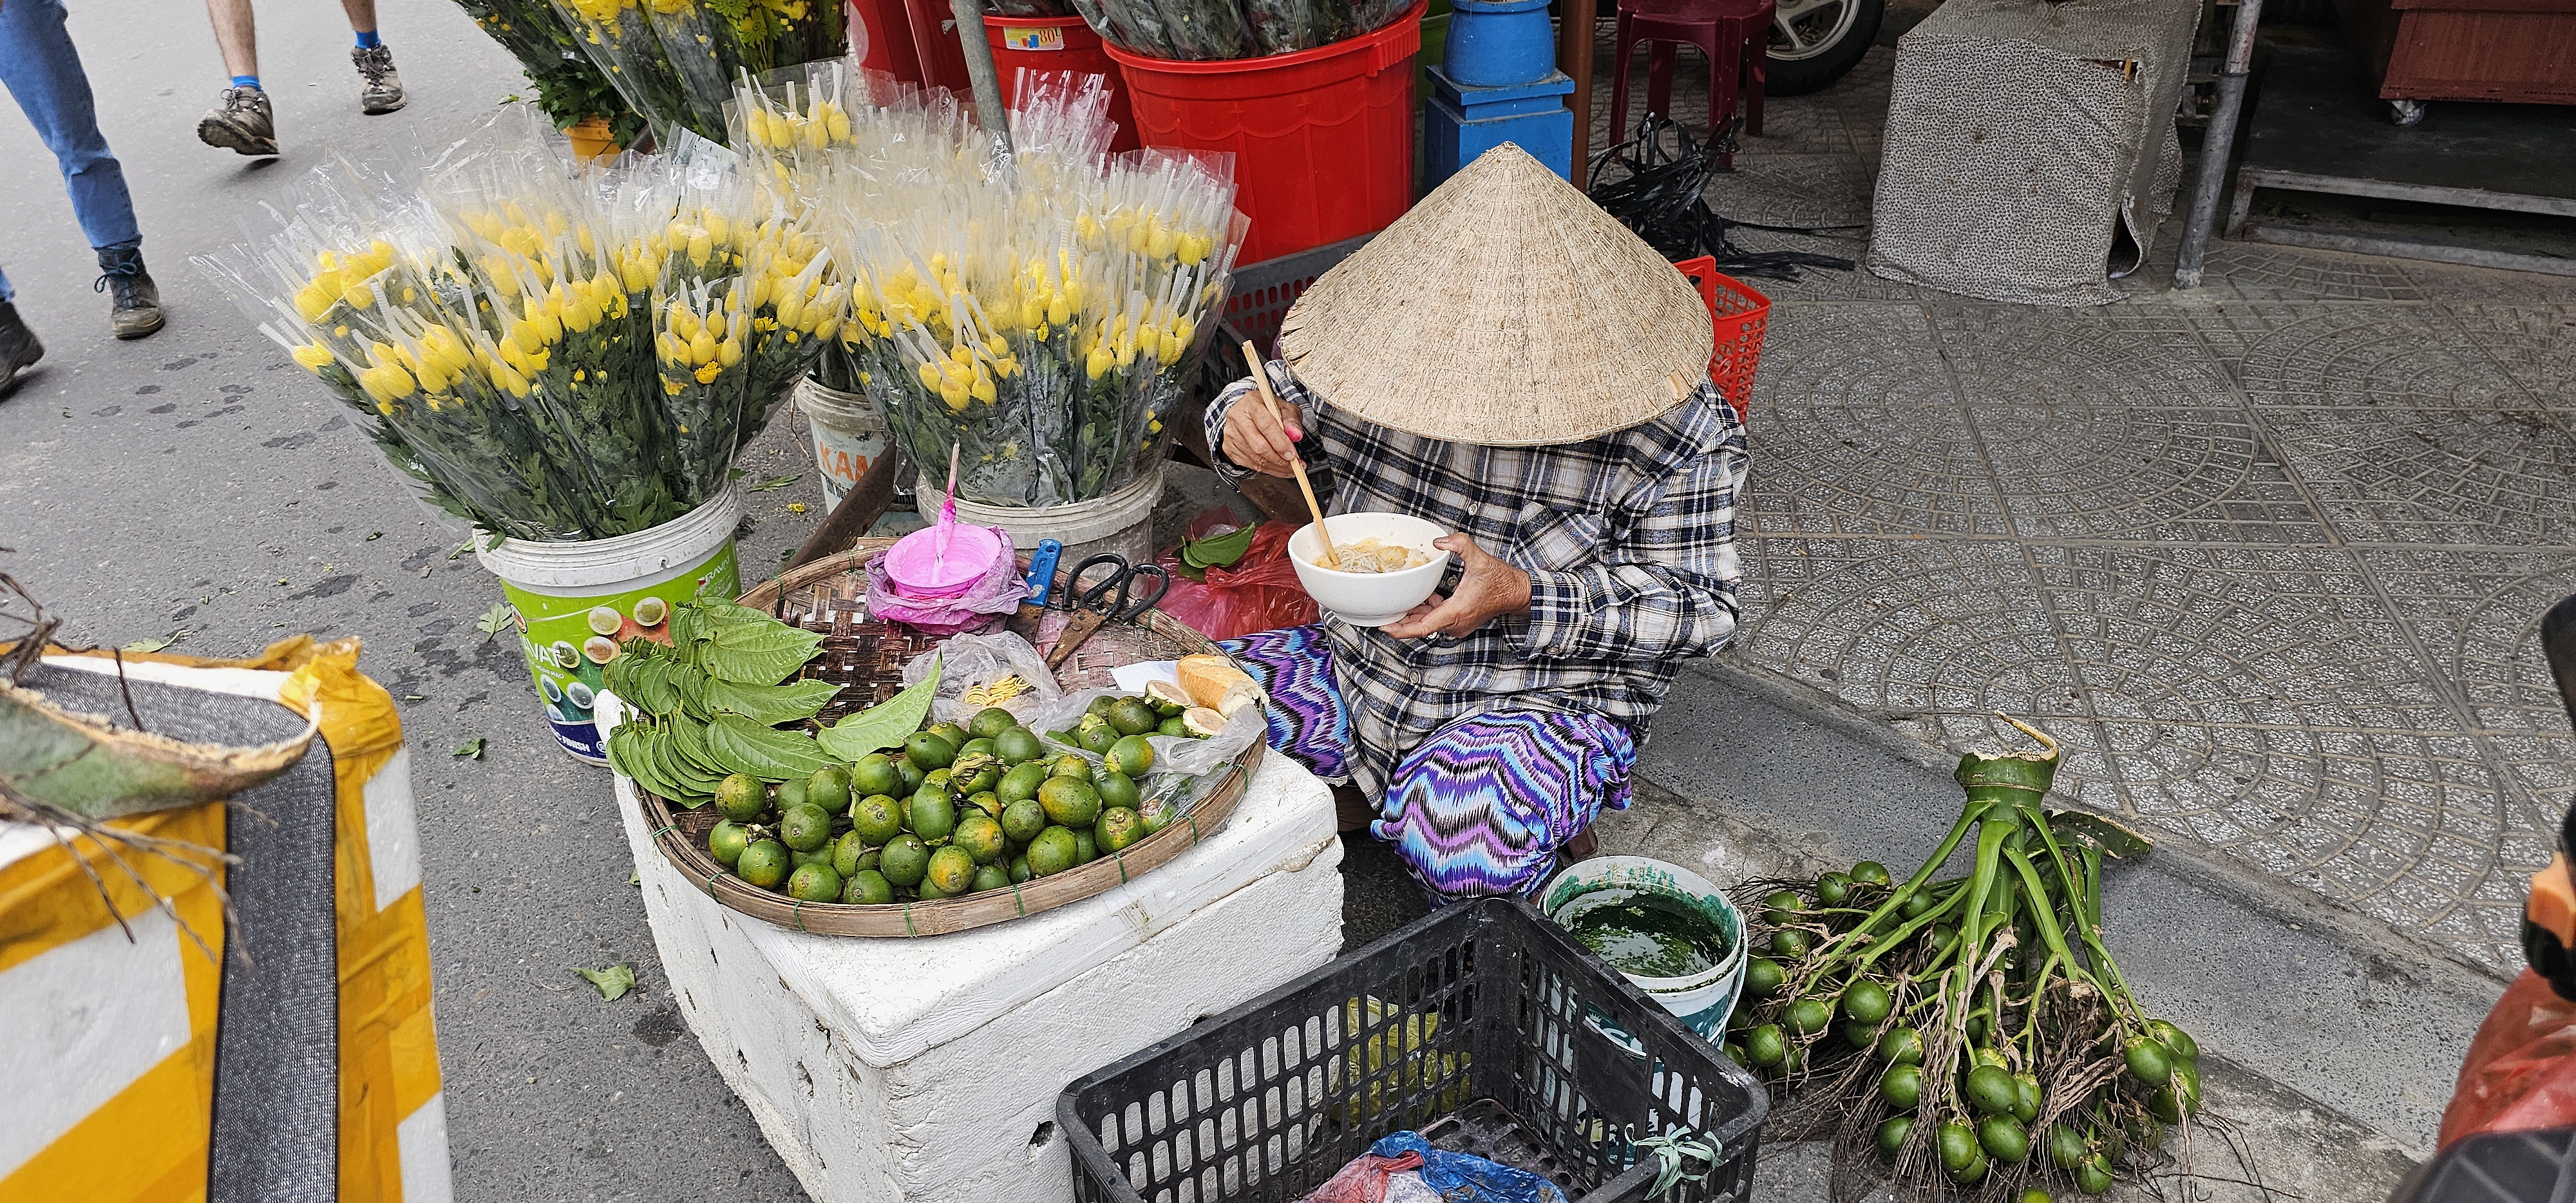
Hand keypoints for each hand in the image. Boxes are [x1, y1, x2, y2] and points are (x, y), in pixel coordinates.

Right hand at [1220, 383, 1304, 478]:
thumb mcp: (1285, 408)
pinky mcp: (1229, 448)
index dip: (1281, 443)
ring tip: (1290, 468)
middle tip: (1295, 465)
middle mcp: (1237, 418)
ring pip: (1255, 459)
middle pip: (1259, 446)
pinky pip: (1250, 465)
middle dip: (1279, 459)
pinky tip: (1278, 467)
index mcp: (1252, 403)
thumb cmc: (1268, 410)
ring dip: (1276, 467)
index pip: (1266, 425)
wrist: (1246, 412)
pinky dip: (1267, 469)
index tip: (1293, 454)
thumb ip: (1292, 420)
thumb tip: (1296, 435)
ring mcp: (1231, 434)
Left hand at [1381, 533, 1531, 639]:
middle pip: (1420, 627)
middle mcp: (1454, 623)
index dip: (1401, 629)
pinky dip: (1426, 610)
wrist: (1517, 593)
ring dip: (1413, 614)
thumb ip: (1459, 545)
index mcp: (1455, 612)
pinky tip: (1421, 598)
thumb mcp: (1479, 558)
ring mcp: (1457, 624)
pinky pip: (1436, 619)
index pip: (1422, 628)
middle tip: (1382, 610)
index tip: (1385, 626)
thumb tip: (1439, 541)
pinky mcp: (1459, 621)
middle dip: (1400, 620)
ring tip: (1396, 603)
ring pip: (1427, 623)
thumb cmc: (1501, 581)